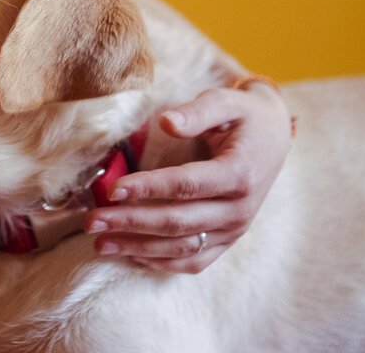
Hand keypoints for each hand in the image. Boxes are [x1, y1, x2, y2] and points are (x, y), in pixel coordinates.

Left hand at [85, 81, 290, 272]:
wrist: (273, 138)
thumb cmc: (243, 117)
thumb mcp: (226, 102)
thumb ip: (197, 112)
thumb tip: (167, 122)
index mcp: (239, 174)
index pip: (186, 185)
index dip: (148, 188)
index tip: (111, 189)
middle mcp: (239, 209)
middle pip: (178, 222)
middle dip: (131, 223)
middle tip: (92, 221)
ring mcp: (234, 229)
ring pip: (182, 247)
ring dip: (138, 248)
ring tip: (99, 243)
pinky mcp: (227, 240)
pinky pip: (194, 261)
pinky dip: (161, 262)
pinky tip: (130, 255)